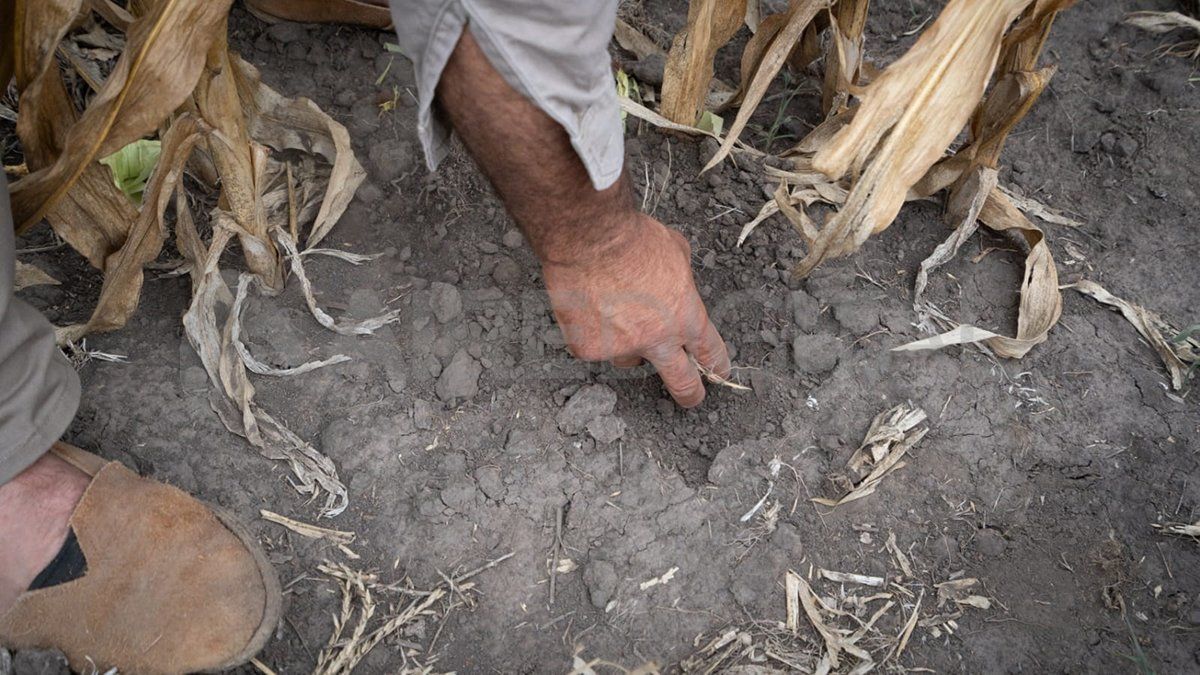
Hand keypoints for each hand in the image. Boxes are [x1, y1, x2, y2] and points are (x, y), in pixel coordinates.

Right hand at [541, 214, 730, 406]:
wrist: (590, 237)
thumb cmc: (633, 238)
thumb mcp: (676, 250)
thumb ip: (680, 278)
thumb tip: (674, 284)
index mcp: (686, 316)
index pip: (710, 351)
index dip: (716, 363)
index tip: (717, 372)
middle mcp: (657, 339)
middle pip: (681, 382)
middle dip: (691, 394)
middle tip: (692, 398)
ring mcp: (621, 347)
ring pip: (628, 359)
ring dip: (627, 345)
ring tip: (613, 312)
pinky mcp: (589, 349)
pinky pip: (593, 347)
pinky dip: (591, 332)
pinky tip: (587, 307)